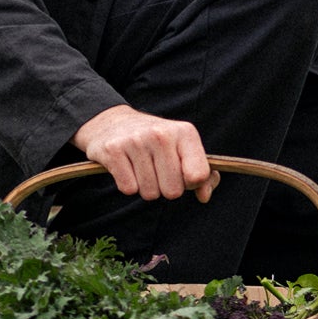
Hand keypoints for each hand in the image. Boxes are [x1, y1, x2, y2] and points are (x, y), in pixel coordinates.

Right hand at [72, 105, 219, 202]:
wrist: (113, 122)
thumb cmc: (156, 141)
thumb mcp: (183, 148)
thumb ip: (202, 173)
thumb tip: (204, 196)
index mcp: (185, 132)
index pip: (198, 175)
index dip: (191, 184)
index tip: (182, 174)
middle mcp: (161, 134)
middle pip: (173, 191)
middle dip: (166, 188)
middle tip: (158, 171)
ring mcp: (136, 141)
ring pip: (150, 193)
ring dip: (146, 187)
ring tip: (142, 167)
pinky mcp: (113, 150)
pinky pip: (128, 189)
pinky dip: (128, 185)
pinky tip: (127, 167)